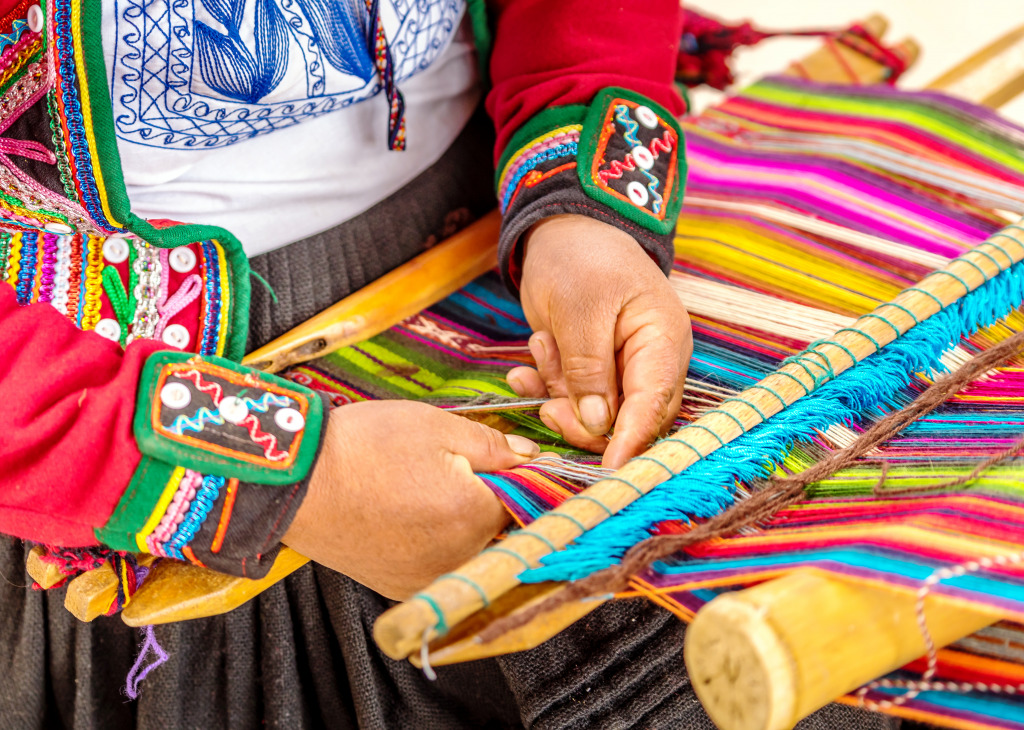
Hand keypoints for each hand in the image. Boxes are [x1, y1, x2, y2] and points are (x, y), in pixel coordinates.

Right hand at [283, 400, 538, 598]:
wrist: (294, 481)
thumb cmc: (363, 447)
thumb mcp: (437, 426)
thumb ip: (494, 446)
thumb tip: (532, 459)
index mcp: (475, 516)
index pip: (527, 501)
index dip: (522, 477)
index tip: (508, 461)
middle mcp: (458, 558)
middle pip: (501, 529)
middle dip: (492, 499)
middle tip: (454, 469)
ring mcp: (429, 578)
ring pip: (472, 549)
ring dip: (465, 523)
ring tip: (426, 490)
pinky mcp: (401, 587)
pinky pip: (441, 565)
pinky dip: (438, 542)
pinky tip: (411, 514)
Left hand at [508, 214, 691, 468]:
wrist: (562, 231)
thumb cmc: (581, 258)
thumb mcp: (580, 308)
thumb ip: (589, 368)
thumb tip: (597, 424)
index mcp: (661, 343)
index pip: (653, 405)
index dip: (631, 442)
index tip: (607, 473)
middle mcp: (649, 363)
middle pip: (626, 421)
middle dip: (582, 421)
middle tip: (548, 406)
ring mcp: (620, 369)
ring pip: (593, 414)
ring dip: (558, 394)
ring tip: (541, 347)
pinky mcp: (592, 371)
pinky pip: (571, 399)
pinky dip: (546, 389)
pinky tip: (523, 372)